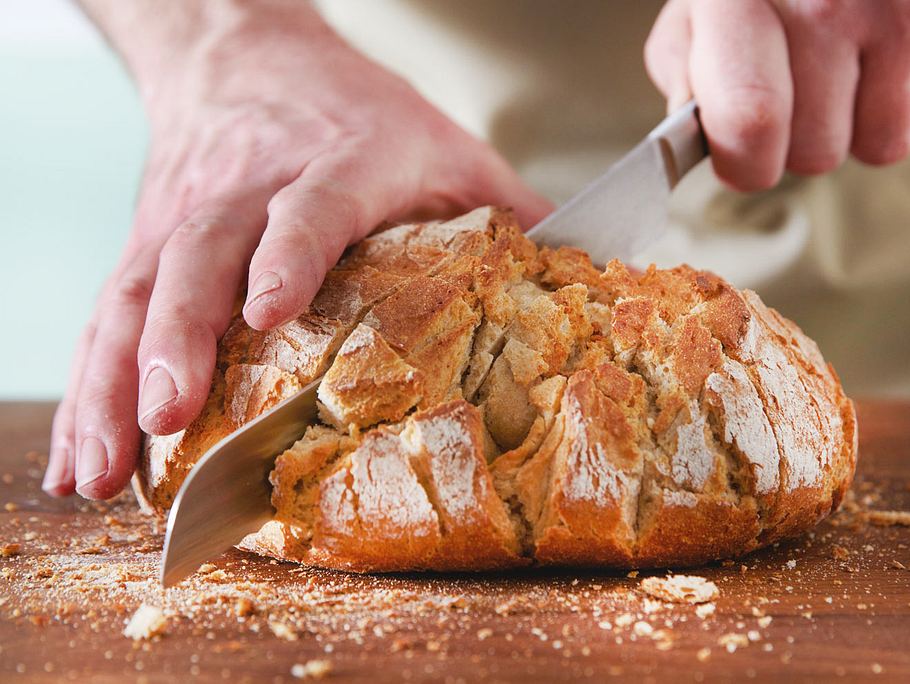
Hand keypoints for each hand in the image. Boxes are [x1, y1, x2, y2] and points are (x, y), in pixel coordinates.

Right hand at [43, 4, 551, 498]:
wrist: (247, 53)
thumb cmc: (354, 109)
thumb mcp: (441, 144)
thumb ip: (501, 208)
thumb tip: (577, 278)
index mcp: (335, 162)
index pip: (307, 205)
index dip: (288, 252)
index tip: (273, 308)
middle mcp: (245, 189)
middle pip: (196, 255)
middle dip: (176, 336)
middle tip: (166, 413)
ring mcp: (183, 216)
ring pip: (134, 293)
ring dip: (111, 382)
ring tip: (100, 466)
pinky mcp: (146, 240)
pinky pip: (106, 314)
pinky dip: (89, 386)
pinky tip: (82, 457)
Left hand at [645, 0, 909, 189]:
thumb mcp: (692, 18)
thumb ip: (684, 82)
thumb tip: (702, 140)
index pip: (752, 118)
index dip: (744, 164)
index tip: (741, 161)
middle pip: (813, 149)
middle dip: (792, 146)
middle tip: (785, 98)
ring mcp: (878, 6)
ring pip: (866, 144)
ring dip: (841, 130)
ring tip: (823, 79)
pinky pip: (902, 128)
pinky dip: (882, 115)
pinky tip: (859, 74)